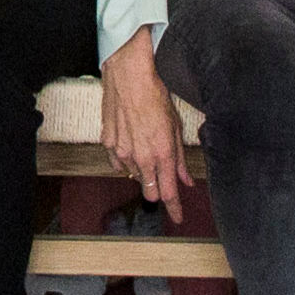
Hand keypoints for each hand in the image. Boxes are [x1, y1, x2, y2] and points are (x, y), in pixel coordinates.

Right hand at [96, 36, 191, 213]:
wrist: (129, 76)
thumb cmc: (155, 96)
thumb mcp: (176, 127)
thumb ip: (180, 158)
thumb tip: (187, 180)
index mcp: (162, 154)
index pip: (169, 193)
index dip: (175, 209)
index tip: (179, 217)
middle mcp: (141, 157)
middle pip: (150, 191)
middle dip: (159, 190)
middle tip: (164, 177)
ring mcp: (122, 152)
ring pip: (134, 175)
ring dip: (143, 169)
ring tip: (147, 145)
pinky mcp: (108, 143)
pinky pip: (118, 162)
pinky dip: (126, 158)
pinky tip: (132, 143)